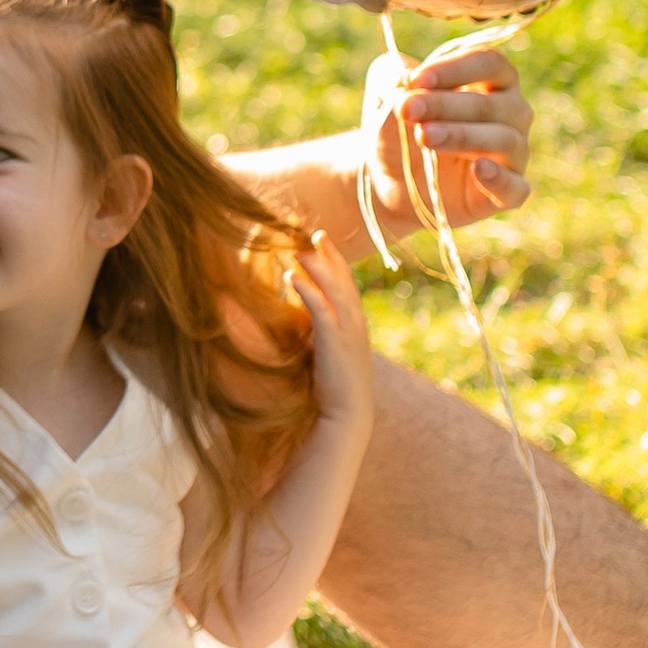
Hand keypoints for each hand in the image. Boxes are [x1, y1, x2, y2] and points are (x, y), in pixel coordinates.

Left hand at [289, 226, 373, 430]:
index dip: (335, 260)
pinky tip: (292, 277)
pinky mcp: (335, 344)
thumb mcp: (326, 350)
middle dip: (330, 255)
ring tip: (299, 250)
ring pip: (334, 290)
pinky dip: (308, 291)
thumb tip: (302, 313)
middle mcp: (355, 323)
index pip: (346, 283)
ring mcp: (348, 332)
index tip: (321, 240)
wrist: (346, 414)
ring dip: (317, 267)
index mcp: (354, 323)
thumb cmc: (332, 385)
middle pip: (343, 280)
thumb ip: (319, 329)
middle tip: (315, 233)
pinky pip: (320, 311)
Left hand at [359, 37, 531, 242]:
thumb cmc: (398, 127)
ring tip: (424, 136)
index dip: (455, 69)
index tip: (416, 79)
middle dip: (447, 104)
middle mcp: (511, 114)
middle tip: (408, 110)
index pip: (489, 63)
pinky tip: (478, 169)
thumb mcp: (385, 95)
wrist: (388, 179)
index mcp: (491, 80)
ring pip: (504, 141)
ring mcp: (513, 154)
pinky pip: (516, 187)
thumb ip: (392, 77)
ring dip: (463, 136)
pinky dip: (500, 179)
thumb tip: (404, 77)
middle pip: (492, 103)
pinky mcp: (507, 192)